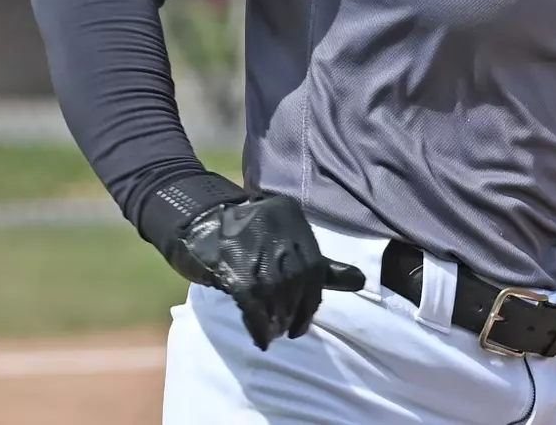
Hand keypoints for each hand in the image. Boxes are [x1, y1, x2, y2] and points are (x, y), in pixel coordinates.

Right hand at [167, 193, 366, 349]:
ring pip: (276, 293)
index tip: (304, 321)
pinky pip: (252, 303)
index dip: (312, 300)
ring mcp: (253, 244)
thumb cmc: (245, 237)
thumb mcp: (286, 242)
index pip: (316, 267)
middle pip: (297, 281)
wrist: (194, 224)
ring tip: (274, 334)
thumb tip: (361, 281)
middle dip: (295, 312)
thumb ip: (323, 264)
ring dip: (277, 321)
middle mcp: (277, 226)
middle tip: (288, 330)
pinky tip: (261, 339)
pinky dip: (258, 326)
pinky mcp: (230, 265)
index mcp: (293, 216)